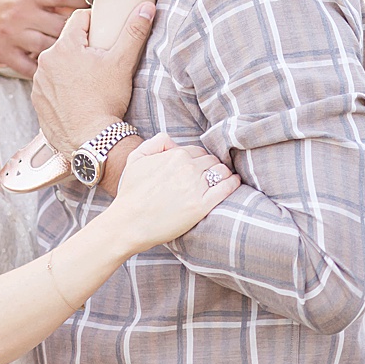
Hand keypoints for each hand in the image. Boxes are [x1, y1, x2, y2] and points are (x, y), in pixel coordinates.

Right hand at [0, 0, 86, 77]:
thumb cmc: (10, 2)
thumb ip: (52, 2)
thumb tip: (85, 9)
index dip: (82, 1)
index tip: (96, 9)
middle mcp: (21, 14)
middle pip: (59, 25)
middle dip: (76, 33)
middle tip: (91, 41)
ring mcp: (12, 34)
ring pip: (47, 47)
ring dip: (63, 53)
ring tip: (75, 58)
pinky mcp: (4, 52)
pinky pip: (30, 67)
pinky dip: (44, 70)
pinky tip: (54, 70)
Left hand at [30, 0, 155, 160]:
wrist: (91, 140)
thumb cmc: (106, 100)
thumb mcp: (122, 63)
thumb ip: (133, 32)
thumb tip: (146, 6)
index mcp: (64, 46)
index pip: (79, 19)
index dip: (95, 24)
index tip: (105, 36)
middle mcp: (45, 59)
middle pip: (67, 43)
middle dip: (83, 49)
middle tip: (101, 63)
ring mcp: (39, 81)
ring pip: (57, 65)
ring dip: (70, 68)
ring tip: (89, 83)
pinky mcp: (37, 99)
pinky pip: (50, 85)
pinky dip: (61, 87)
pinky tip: (77, 97)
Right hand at [101, 132, 238, 250]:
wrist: (130, 222)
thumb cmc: (131, 191)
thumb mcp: (135, 158)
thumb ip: (155, 142)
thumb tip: (174, 141)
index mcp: (174, 155)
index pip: (197, 151)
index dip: (198, 159)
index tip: (199, 167)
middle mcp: (187, 168)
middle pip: (211, 160)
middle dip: (212, 166)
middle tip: (210, 175)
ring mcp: (195, 187)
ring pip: (221, 172)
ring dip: (224, 173)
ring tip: (224, 178)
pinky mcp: (202, 206)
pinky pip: (226, 189)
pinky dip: (233, 183)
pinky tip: (234, 182)